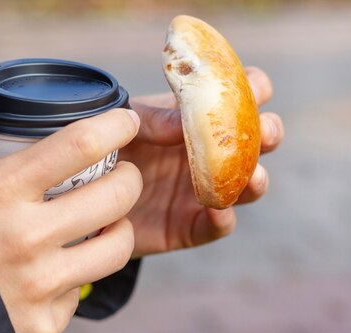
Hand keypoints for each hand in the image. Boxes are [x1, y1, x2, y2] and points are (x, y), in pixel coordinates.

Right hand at [0, 109, 142, 332]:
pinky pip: (78, 292)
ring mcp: (39, 284)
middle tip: (121, 175)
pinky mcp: (43, 324)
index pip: (80, 144)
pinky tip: (53, 272)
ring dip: (120, 229)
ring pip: (116, 249)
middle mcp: (28, 236)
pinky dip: (71, 278)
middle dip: (129, 178)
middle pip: (116, 196)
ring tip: (109, 223)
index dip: (114, 125)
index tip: (125, 120)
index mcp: (0, 190)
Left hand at [124, 67, 283, 257]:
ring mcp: (205, 189)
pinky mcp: (191, 225)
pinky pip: (218, 225)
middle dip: (268, 134)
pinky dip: (222, 219)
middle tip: (263, 134)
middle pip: (257, 140)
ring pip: (248, 185)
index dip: (254, 89)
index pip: (239, 96)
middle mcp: (209, 153)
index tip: (254, 89)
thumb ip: (152, 121)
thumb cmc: (106, 150)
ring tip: (251, 176)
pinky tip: (216, 211)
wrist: (82, 199)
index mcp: (198, 118)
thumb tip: (186, 120)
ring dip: (256, 180)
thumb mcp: (124, 128)